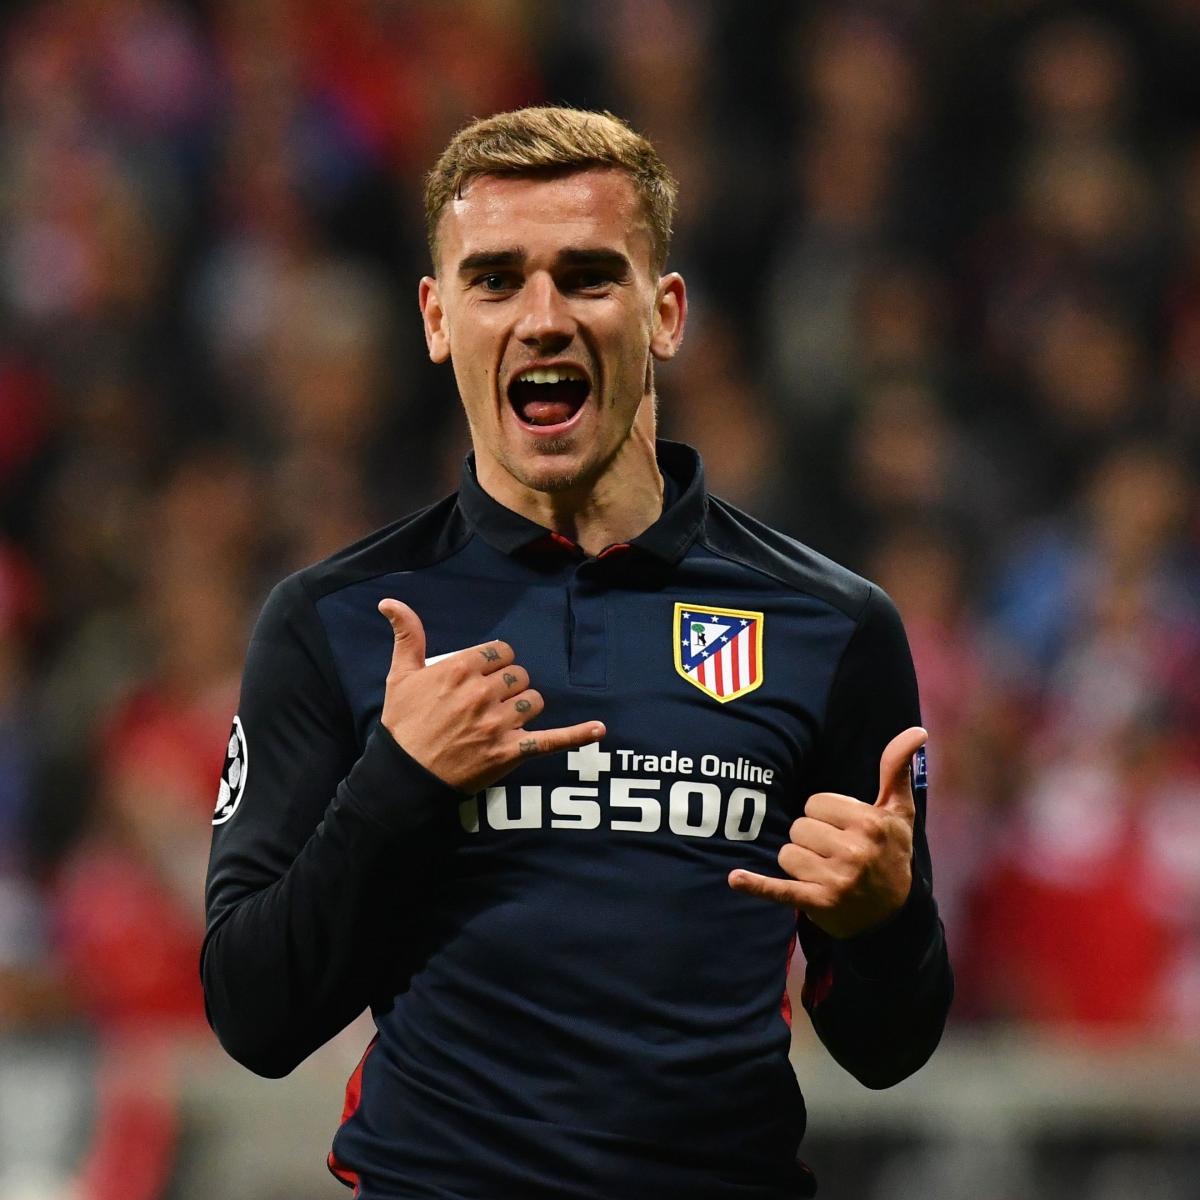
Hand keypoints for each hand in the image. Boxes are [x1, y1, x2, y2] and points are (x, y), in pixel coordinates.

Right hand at [377, 599, 604, 793]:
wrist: (404, 777)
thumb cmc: (402, 725)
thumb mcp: (399, 676)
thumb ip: (407, 635)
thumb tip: (390, 601)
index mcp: (459, 669)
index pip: (500, 651)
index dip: (495, 662)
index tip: (484, 674)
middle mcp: (482, 693)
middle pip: (518, 675)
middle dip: (509, 685)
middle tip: (488, 701)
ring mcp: (498, 724)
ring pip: (533, 701)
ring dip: (525, 707)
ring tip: (505, 719)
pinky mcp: (510, 752)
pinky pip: (551, 740)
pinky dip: (577, 736)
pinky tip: (599, 729)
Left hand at [728, 727, 926, 938]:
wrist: (894, 914)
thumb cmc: (891, 852)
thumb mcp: (898, 812)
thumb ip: (897, 769)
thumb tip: (916, 730)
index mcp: (870, 823)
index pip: (815, 803)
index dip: (824, 814)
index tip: (843, 829)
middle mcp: (854, 851)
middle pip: (798, 827)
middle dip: (810, 838)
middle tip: (835, 853)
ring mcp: (836, 879)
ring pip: (786, 853)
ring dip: (798, 862)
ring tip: (824, 871)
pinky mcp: (818, 902)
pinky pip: (780, 889)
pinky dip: (756, 885)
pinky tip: (735, 878)